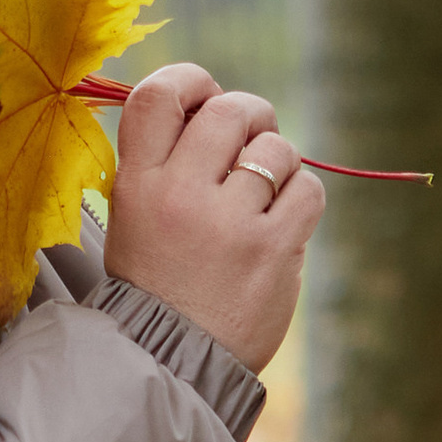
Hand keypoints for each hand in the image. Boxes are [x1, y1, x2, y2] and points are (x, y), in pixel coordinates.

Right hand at [101, 62, 323, 374]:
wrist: (173, 362)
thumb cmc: (156, 285)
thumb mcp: (133, 219)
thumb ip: (163, 162)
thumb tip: (210, 103)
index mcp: (137, 184)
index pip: (158, 95)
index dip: (190, 79)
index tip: (204, 95)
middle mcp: (180, 195)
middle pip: (229, 111)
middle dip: (249, 116)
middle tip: (248, 142)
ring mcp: (229, 223)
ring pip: (275, 148)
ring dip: (277, 164)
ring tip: (261, 197)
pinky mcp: (274, 249)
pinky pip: (308, 188)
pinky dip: (302, 196)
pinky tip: (283, 219)